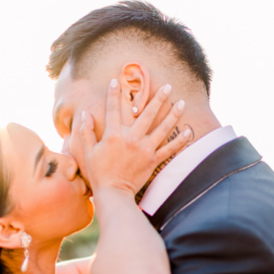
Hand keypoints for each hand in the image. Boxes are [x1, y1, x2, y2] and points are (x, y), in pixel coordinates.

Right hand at [71, 79, 191, 196]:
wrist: (113, 193)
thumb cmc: (98, 173)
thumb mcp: (88, 152)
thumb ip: (86, 132)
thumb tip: (84, 114)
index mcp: (113, 135)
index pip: (113, 110)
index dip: (113, 94)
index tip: (115, 81)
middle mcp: (131, 139)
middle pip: (147, 114)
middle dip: (158, 98)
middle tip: (168, 86)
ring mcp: (144, 149)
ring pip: (162, 128)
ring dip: (173, 114)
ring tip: (182, 102)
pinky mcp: (153, 160)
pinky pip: (169, 149)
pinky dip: (180, 141)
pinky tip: (189, 131)